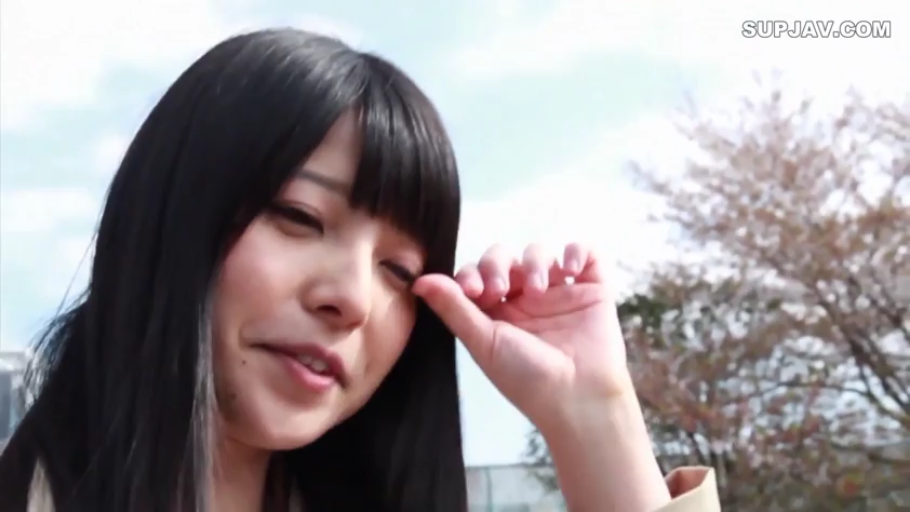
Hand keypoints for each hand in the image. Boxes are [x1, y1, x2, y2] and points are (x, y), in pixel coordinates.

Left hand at [412, 243, 633, 432]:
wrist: (578, 400)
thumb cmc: (528, 380)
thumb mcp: (483, 342)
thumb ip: (453, 308)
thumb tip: (418, 281)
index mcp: (498, 313)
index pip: (479, 275)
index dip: (472, 273)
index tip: (473, 291)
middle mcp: (527, 300)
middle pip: (507, 257)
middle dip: (498, 263)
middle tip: (501, 288)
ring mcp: (560, 293)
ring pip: (541, 252)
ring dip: (535, 261)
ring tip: (538, 289)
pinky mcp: (593, 291)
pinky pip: (586, 254)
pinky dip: (577, 250)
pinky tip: (569, 268)